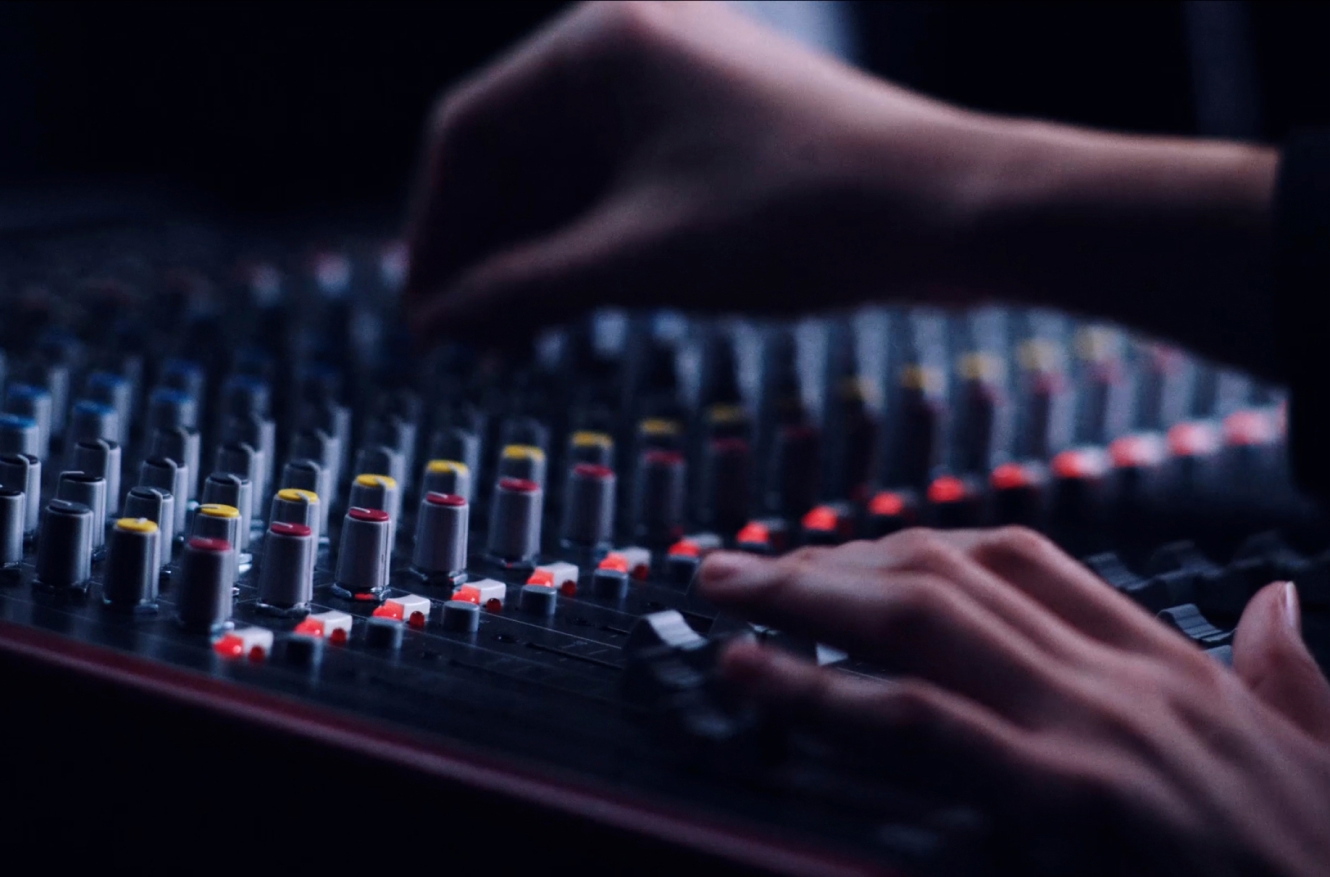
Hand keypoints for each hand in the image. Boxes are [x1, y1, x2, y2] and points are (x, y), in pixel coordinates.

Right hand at [404, 1, 1277, 377]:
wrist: (947, 211)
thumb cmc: (797, 216)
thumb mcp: (635, 258)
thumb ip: (521, 287)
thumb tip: (439, 321)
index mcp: (597, 44)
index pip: (467, 136)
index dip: (434, 234)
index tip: (423, 316)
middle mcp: (632, 42)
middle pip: (514, 154)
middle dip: (485, 250)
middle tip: (464, 339)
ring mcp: (679, 80)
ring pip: (568, 173)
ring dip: (534, 254)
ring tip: (509, 337)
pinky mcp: (716, 124)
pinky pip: (622, 180)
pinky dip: (589, 242)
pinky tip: (570, 304)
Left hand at [697, 528, 1329, 876]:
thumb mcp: (1321, 754)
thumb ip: (1290, 673)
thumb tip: (1276, 604)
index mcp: (1171, 667)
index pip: (1021, 561)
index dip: (910, 547)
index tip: (839, 559)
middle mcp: (1125, 680)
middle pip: (945, 573)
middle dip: (827, 561)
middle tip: (737, 566)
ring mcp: (1097, 733)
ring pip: (921, 620)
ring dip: (802, 598)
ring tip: (719, 594)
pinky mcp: (1076, 804)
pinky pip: (921, 724)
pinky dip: (823, 693)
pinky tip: (753, 677)